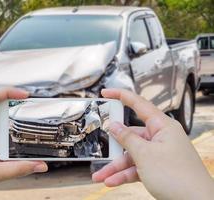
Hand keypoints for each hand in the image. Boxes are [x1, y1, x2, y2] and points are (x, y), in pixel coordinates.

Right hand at [92, 89, 213, 199]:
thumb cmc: (177, 176)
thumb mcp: (145, 155)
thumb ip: (127, 138)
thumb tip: (114, 126)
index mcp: (162, 126)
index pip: (139, 104)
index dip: (121, 96)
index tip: (106, 92)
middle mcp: (161, 138)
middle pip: (131, 136)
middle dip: (114, 148)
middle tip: (99, 150)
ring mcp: (159, 154)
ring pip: (131, 156)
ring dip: (116, 167)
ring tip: (100, 176)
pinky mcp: (157, 168)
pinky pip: (136, 168)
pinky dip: (124, 175)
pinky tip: (111, 181)